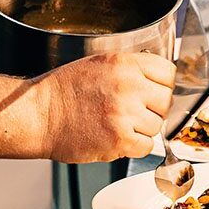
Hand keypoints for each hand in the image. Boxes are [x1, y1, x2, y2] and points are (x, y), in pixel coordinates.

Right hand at [39, 52, 174, 162]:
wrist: (39, 114)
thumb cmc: (65, 90)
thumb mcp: (101, 63)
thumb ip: (132, 68)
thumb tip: (161, 79)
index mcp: (124, 63)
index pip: (168, 72)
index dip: (163, 84)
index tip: (155, 91)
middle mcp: (128, 85)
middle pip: (166, 100)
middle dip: (154, 108)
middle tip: (135, 110)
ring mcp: (125, 113)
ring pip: (157, 125)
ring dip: (142, 128)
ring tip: (119, 123)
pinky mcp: (120, 138)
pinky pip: (146, 146)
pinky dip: (135, 146)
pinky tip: (117, 137)